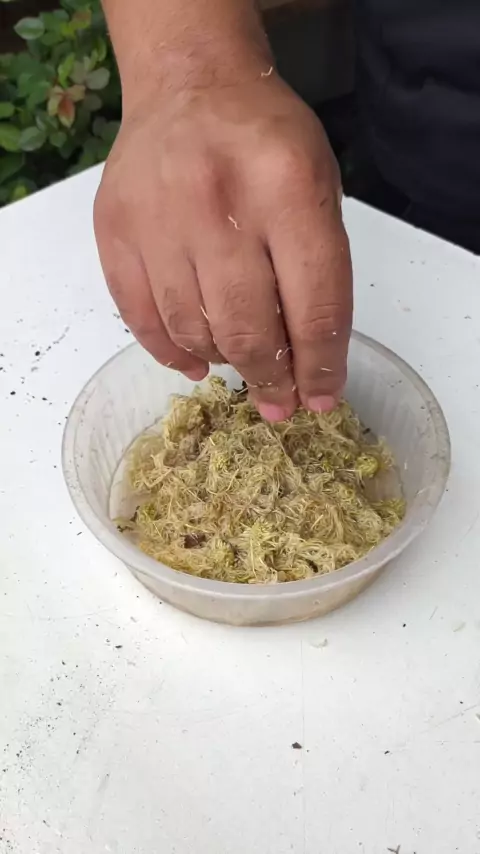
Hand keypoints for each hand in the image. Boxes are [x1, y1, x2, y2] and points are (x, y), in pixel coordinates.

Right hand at [94, 70, 352, 420]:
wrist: (189, 84)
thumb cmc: (266, 139)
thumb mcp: (320, 187)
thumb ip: (321, 274)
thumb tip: (307, 364)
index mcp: (288, 188)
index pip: (313, 306)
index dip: (320, 367)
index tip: (320, 399)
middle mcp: (218, 204)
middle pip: (247, 328)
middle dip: (270, 377)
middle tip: (278, 401)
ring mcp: (158, 219)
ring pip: (193, 330)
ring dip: (224, 361)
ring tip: (241, 361)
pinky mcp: (115, 230)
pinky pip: (141, 318)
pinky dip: (171, 352)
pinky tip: (195, 359)